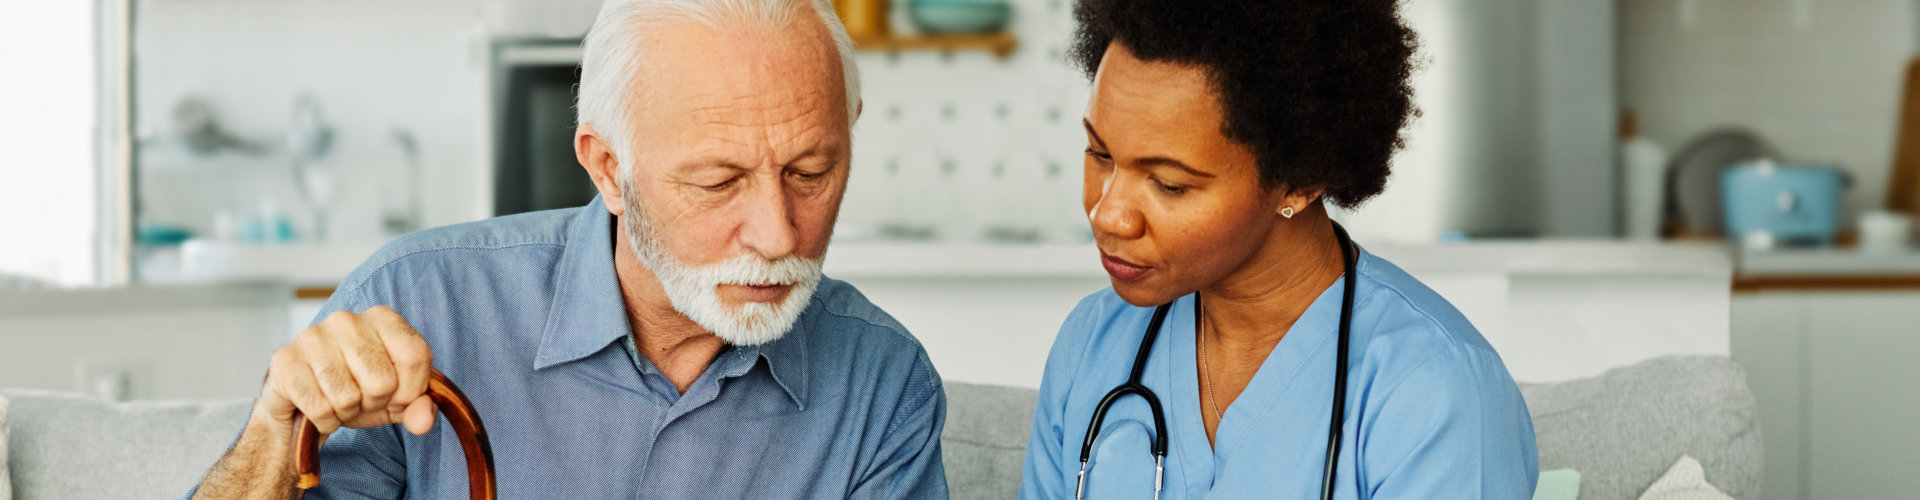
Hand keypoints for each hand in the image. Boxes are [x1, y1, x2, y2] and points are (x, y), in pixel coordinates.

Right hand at [254, 306, 437, 435]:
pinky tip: (320, 409)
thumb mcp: (397, 400)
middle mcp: (347, 320)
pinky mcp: (285, 361)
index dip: (411, 390)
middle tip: (362, 399)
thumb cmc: (356, 391)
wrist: (303, 403)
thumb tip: (424, 421)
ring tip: (339, 402)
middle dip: (375, 403)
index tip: (397, 396)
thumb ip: (420, 407)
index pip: (415, 356)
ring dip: (347, 413)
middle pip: (382, 382)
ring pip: (348, 397)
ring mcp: (313, 336)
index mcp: (382, 318)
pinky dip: (325, 420)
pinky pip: (320, 408)